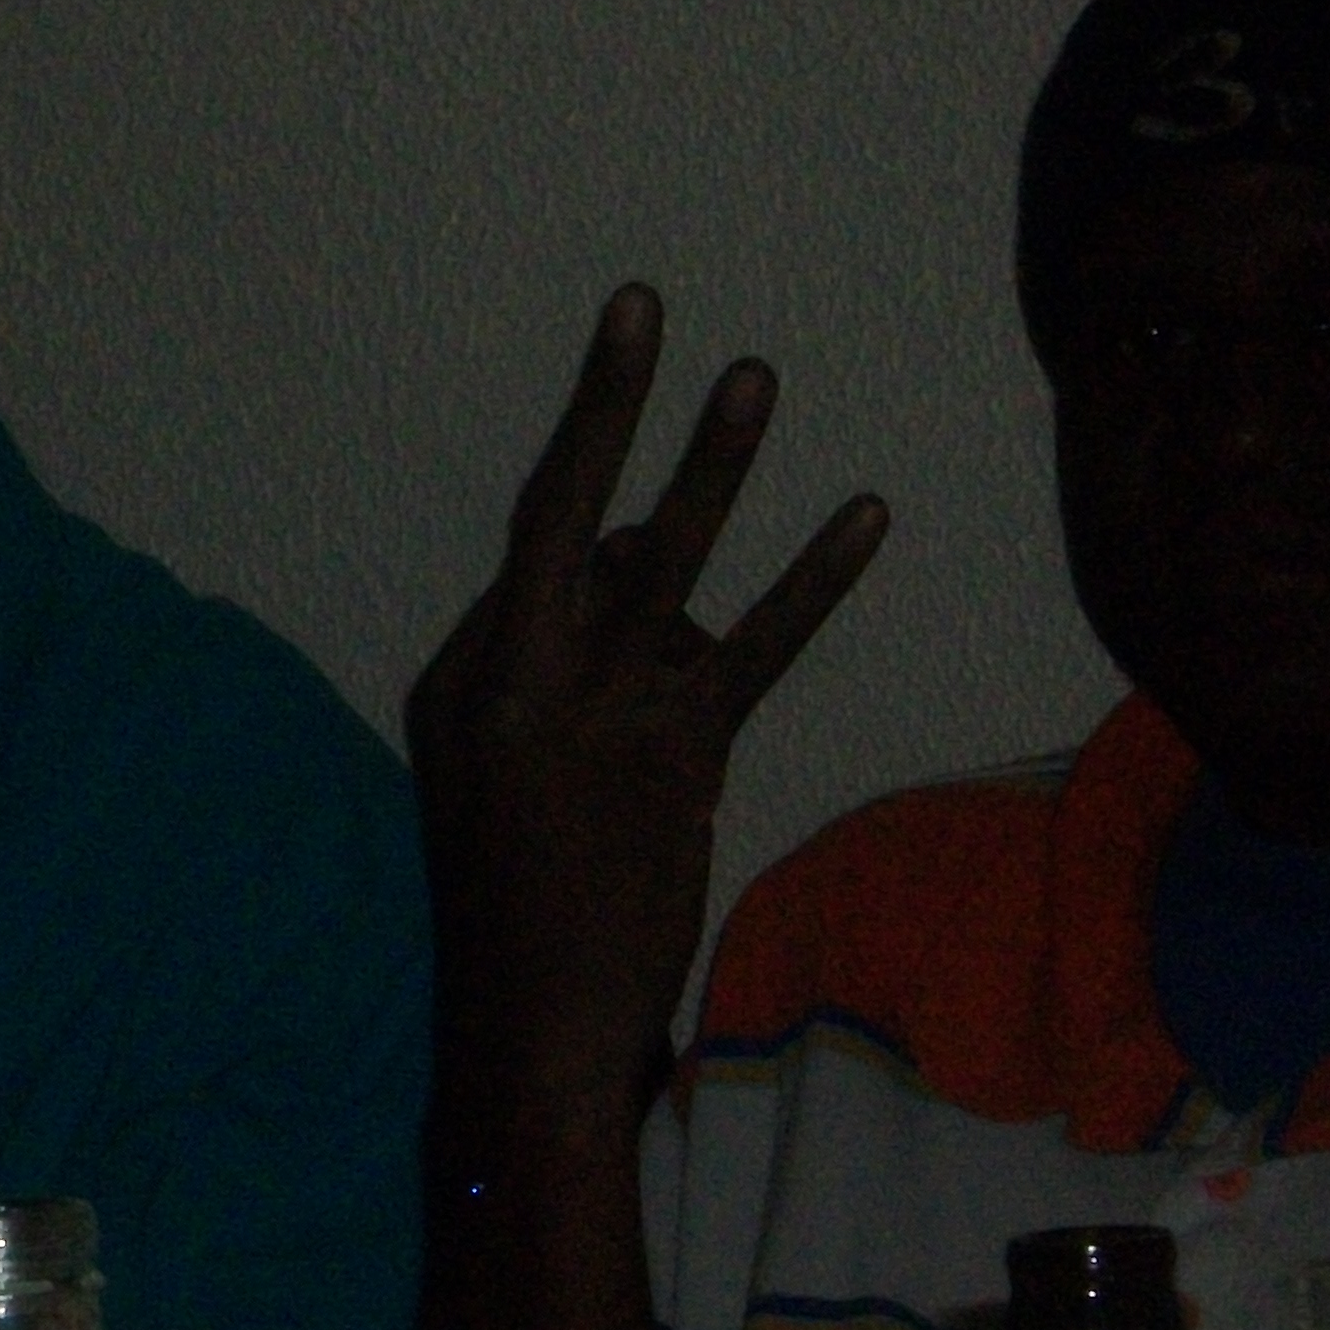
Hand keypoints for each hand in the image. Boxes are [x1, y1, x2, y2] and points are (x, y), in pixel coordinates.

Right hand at [410, 285, 884, 1128]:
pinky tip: (866, 517)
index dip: (596, 475)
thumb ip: (573, 659)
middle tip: (641, 305)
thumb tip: (649, 557)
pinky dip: (815, 581)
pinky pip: (752, 648)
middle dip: (604, 406)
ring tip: (754, 375)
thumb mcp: (505, 769)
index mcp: (463, 680)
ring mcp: (598, 717)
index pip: (539, 550)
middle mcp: (520, 682)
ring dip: (713, 465)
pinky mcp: (675, 757)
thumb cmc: (523, 902)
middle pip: (563, 515)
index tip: (628, 360)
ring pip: (662, 564)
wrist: (533, 1025)